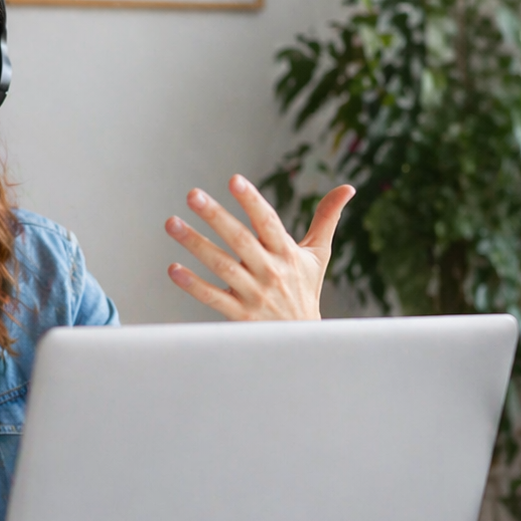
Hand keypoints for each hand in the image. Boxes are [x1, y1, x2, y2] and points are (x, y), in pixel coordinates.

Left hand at [164, 176, 354, 320]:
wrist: (302, 340)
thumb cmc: (305, 290)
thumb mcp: (318, 254)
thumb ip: (327, 218)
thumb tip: (348, 187)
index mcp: (287, 253)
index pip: (268, 222)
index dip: (252, 200)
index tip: (234, 180)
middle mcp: (270, 271)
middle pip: (240, 239)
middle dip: (216, 216)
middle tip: (192, 194)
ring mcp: (254, 294)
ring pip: (222, 265)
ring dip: (195, 244)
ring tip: (172, 223)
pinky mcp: (240, 315)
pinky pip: (213, 298)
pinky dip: (193, 285)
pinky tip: (173, 269)